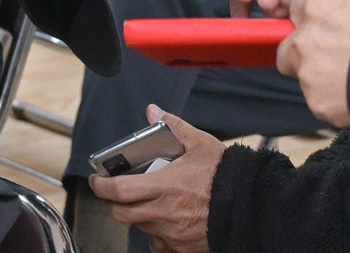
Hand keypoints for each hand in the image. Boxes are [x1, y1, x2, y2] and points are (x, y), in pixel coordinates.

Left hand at [88, 106, 220, 252]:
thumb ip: (173, 126)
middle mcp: (165, 212)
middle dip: (114, 203)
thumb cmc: (226, 175)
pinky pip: (159, 244)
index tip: (98, 180)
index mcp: (166, 185)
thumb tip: (153, 111)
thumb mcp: (199, 143)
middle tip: (116, 193)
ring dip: (139, 215)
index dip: (102, 186)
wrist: (251, 203)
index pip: (119, 190)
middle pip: (122, 214)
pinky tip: (166, 222)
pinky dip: (157, 234)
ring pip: (141, 227)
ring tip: (149, 201)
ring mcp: (172, 233)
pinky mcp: (182, 247)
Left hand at [277, 0, 349, 127]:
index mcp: (316, 6)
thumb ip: (338, 5)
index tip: (322, 29)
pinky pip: (322, 103)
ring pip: (306, 79)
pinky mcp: (318, 103)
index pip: (296, 9)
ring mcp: (308, 74)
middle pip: (287, 50)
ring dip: (322, 80)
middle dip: (302, 55)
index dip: (310, 21)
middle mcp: (303, 38)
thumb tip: (333, 13)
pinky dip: (336, 102)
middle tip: (329, 59)